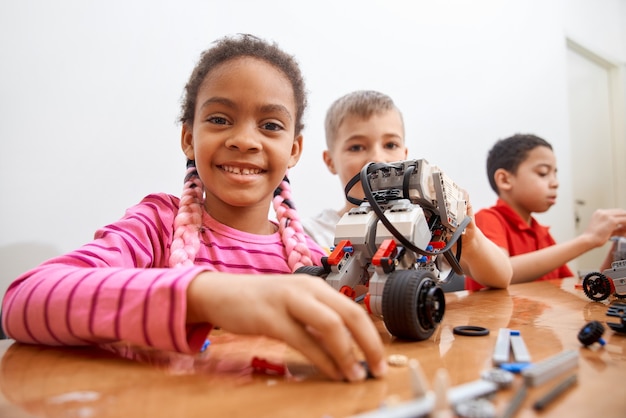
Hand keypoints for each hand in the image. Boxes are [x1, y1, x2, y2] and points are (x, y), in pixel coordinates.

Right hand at [187, 272, 386, 381]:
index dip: (372, 336)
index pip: (354, 309)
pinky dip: (322, 359)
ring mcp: (289, 301)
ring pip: (330, 325)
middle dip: (369, 344)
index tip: (379, 359)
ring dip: (348, 354)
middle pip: (350, 315)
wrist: (220, 293)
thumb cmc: (260, 302)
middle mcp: (307, 289)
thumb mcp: (295, 305)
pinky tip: (331, 371)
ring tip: (355, 375)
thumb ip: (317, 321)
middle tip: (377, 369)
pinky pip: (304, 340)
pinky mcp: (270, 317)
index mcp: (316, 286)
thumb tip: (346, 348)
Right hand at [583, 208, 625, 245]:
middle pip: (620, 211)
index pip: (615, 211)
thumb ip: (615, 228)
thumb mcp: (604, 230)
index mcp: (599, 213)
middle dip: (625, 217)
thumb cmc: (593, 237)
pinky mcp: (612, 220)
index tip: (625, 222)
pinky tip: (625, 230)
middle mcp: (602, 212)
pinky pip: (625, 220)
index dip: (622, 216)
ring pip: (623, 214)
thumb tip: (624, 229)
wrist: (588, 240)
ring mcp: (607, 215)